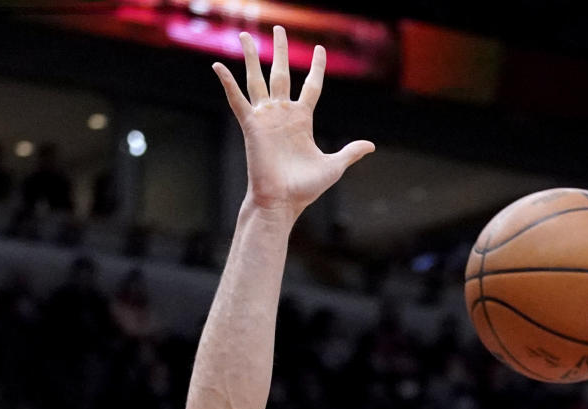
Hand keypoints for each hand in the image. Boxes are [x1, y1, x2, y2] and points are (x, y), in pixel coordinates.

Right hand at [214, 26, 373, 218]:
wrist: (282, 202)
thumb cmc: (305, 189)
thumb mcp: (334, 166)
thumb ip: (350, 152)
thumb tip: (371, 145)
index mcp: (302, 120)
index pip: (311, 87)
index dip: (317, 68)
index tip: (320, 49)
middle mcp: (283, 115)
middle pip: (282, 74)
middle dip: (280, 51)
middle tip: (278, 28)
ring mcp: (266, 118)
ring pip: (258, 80)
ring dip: (252, 57)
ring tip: (245, 35)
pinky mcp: (251, 126)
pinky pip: (237, 100)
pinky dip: (227, 83)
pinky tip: (217, 65)